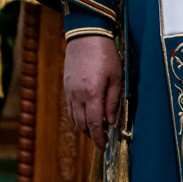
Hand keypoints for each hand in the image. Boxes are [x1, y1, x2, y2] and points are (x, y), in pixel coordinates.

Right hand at [64, 34, 121, 148]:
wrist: (86, 34)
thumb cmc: (105, 53)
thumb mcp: (116, 76)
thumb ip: (113, 101)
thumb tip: (111, 122)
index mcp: (92, 94)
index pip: (94, 124)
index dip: (99, 138)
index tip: (104, 147)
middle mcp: (78, 96)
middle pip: (82, 124)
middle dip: (92, 135)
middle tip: (102, 141)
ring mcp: (69, 91)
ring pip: (74, 118)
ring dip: (83, 128)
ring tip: (95, 130)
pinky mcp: (66, 86)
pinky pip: (69, 108)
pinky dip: (76, 117)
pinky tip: (84, 117)